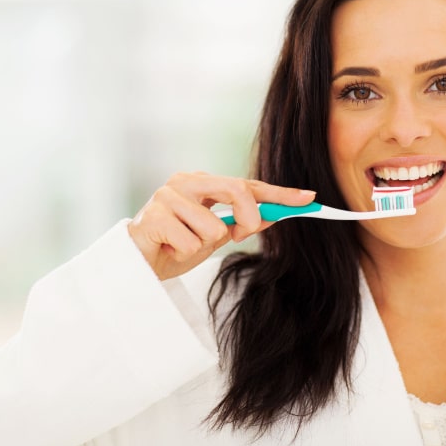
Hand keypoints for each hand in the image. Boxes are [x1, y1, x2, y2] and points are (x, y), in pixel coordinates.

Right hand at [128, 172, 314, 280]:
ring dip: (203, 246)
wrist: (137, 264)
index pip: (248, 185)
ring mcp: (167, 196)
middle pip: (237, 191)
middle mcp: (185, 182)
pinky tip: (168, 249)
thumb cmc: (175, 246)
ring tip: (182, 245)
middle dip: (247, 218)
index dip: (280, 194)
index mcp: (202, 182)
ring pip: (214, 227)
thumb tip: (275, 216)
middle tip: (238, 235)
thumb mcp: (215, 236)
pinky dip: (185, 254)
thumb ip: (242, 223)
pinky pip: (191, 242)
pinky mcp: (154, 216)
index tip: (309, 199)